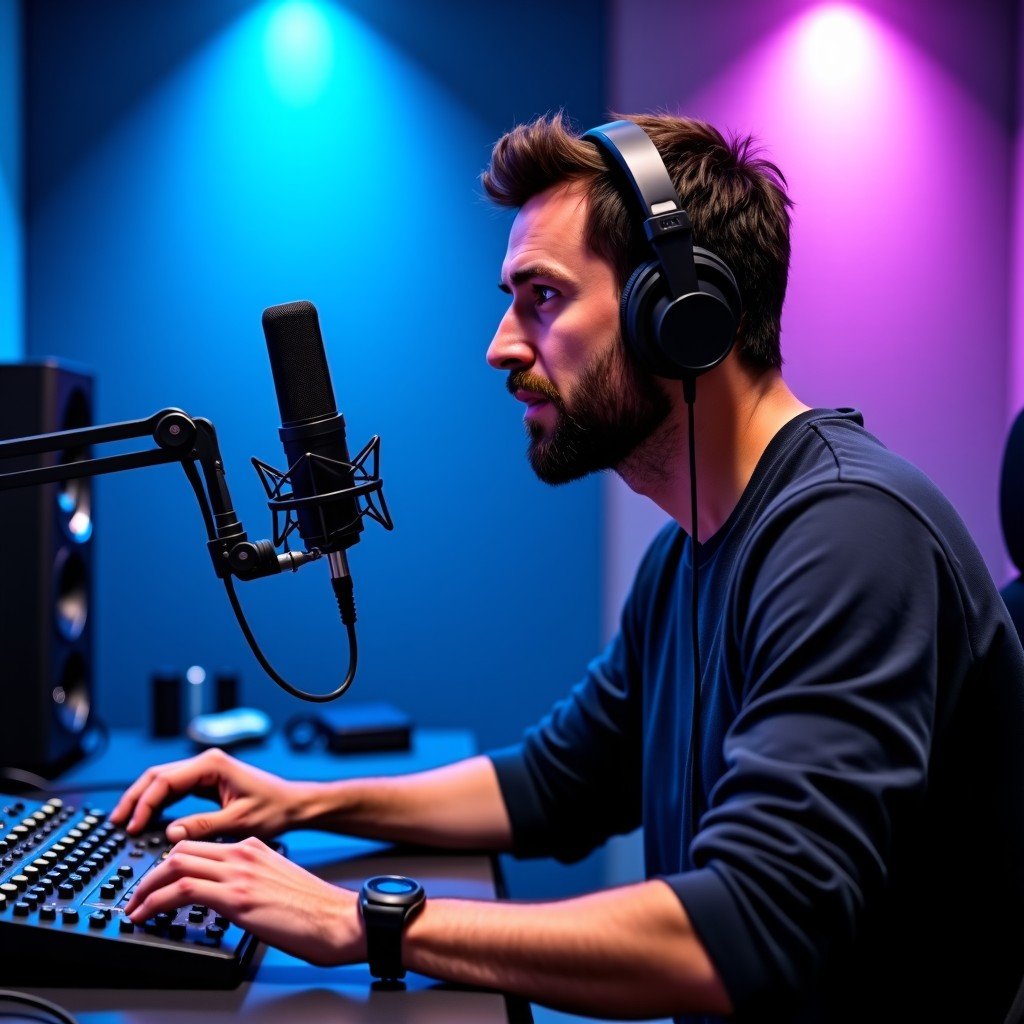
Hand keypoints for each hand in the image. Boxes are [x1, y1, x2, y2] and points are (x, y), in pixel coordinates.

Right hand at [109, 747, 304, 841]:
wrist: (293, 805)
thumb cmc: (274, 810)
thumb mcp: (238, 822)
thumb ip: (203, 826)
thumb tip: (170, 832)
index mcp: (212, 765)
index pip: (164, 780)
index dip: (144, 804)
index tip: (131, 827)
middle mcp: (207, 763)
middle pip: (157, 776)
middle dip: (135, 798)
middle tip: (116, 822)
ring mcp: (206, 772)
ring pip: (163, 782)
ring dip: (143, 800)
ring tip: (124, 822)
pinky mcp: (208, 783)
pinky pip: (175, 790)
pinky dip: (158, 803)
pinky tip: (147, 820)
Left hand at [123, 837, 365, 966]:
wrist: (339, 918)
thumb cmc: (316, 910)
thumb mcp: (278, 884)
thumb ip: (251, 883)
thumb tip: (229, 901)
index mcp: (255, 848)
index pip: (200, 846)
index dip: (171, 863)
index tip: (157, 882)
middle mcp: (244, 853)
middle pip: (181, 849)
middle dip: (150, 873)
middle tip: (136, 895)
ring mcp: (239, 873)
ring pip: (175, 865)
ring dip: (145, 887)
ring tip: (133, 907)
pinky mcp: (236, 897)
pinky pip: (182, 890)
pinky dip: (155, 901)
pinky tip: (145, 915)